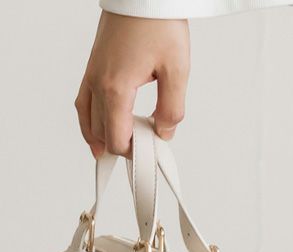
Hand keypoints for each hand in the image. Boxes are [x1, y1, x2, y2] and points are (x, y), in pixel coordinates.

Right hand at [76, 13, 189, 158]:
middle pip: (101, 133)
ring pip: (87, 117)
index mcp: (117, 88)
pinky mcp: (93, 65)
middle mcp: (98, 82)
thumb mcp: (177, 71)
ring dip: (99, 138)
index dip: (134, 154)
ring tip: (114, 153)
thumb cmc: (157, 24)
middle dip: (120, 148)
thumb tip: (164, 132)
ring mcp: (92, 73)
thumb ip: (172, 109)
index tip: (152, 155)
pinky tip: (99, 126)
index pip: (118, 139)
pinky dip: (90, 119)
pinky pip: (84, 100)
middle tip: (142, 153)